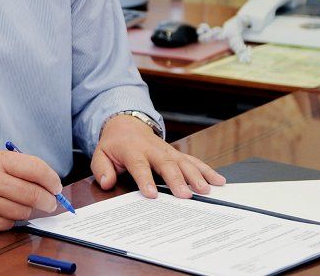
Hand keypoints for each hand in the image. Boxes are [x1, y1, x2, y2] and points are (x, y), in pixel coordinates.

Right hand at [0, 149, 61, 231]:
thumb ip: (13, 166)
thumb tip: (43, 180)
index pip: (35, 169)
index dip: (51, 179)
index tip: (57, 186)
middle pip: (33, 194)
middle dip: (47, 201)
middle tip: (51, 203)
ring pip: (22, 212)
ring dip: (27, 211)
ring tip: (24, 206)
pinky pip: (6, 225)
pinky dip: (10, 221)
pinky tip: (4, 212)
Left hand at [92, 114, 225, 198]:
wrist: (127, 124)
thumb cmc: (115, 144)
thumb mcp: (101, 154)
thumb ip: (102, 169)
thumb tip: (106, 182)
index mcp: (132, 150)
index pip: (139, 165)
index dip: (145, 179)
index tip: (151, 194)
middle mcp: (153, 149)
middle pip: (166, 164)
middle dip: (176, 179)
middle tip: (185, 195)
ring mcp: (167, 150)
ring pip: (183, 161)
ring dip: (195, 175)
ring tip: (205, 190)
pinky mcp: (177, 153)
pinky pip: (193, 160)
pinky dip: (206, 170)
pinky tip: (218, 181)